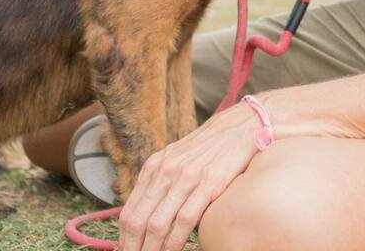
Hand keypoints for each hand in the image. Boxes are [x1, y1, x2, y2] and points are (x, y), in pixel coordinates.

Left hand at [117, 102, 260, 250]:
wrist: (240, 126)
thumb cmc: (209, 147)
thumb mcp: (177, 159)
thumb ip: (161, 182)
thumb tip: (147, 213)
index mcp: (154, 167)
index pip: (129, 212)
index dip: (124, 239)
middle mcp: (165, 171)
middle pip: (138, 221)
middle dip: (134, 248)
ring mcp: (186, 178)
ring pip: (158, 224)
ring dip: (152, 250)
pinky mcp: (208, 184)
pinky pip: (184, 220)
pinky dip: (175, 242)